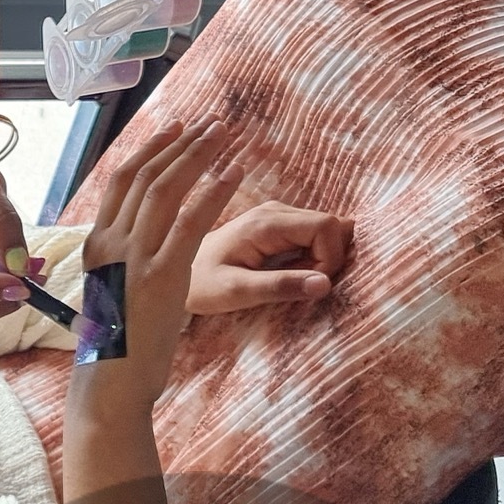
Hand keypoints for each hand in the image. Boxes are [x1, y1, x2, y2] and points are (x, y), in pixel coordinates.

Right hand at [79, 119, 242, 403]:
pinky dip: (213, 192)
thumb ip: (122, 268)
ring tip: (225, 135)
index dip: (150, 150)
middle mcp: (110, 243)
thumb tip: (136, 255)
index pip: (121, 182)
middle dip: (180, 144)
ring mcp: (134, 257)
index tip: (175, 129)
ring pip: (165, 189)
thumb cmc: (115, 348)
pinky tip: (233, 173)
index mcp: (97, 245)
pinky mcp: (161, 276)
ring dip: (198, 156)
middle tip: (210, 122)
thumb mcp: (112, 296)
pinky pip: (189, 222)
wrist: (110, 382)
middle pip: (144, 176)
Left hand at [187, 200, 349, 313]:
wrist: (173, 270)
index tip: (309, 283)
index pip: (327, 226)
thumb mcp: (238, 292)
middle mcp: (273, 210)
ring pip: (325, 230)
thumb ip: (280, 286)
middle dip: (328, 258)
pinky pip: (314, 235)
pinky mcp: (277, 224)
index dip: (330, 257)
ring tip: (287, 278)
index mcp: (265, 223)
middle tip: (297, 283)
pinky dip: (314, 256)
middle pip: (330, 225)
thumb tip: (326, 283)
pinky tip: (288, 271)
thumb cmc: (202, 285)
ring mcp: (276, 215)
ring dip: (320, 259)